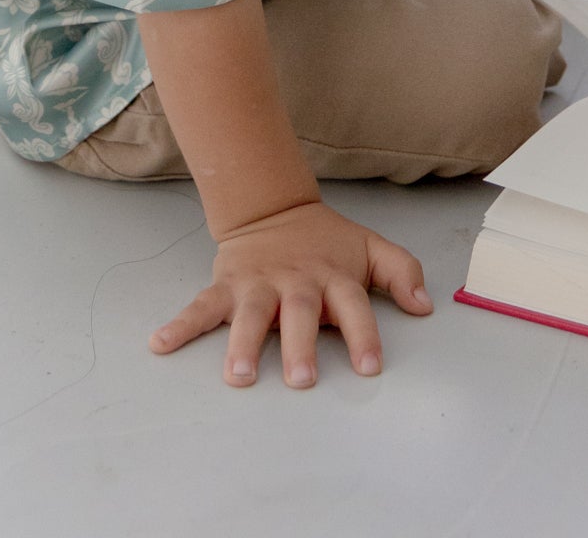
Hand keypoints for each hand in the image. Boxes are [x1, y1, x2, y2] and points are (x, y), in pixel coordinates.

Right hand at [148, 197, 432, 388]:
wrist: (273, 208)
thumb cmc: (326, 242)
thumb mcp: (369, 248)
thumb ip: (401, 271)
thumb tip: (425, 306)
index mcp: (333, 275)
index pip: (354, 305)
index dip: (363, 335)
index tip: (369, 368)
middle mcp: (297, 281)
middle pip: (299, 312)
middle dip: (299, 345)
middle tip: (301, 379)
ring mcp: (259, 283)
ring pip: (251, 313)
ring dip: (242, 343)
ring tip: (237, 375)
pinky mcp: (228, 285)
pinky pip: (201, 305)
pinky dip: (180, 324)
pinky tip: (161, 344)